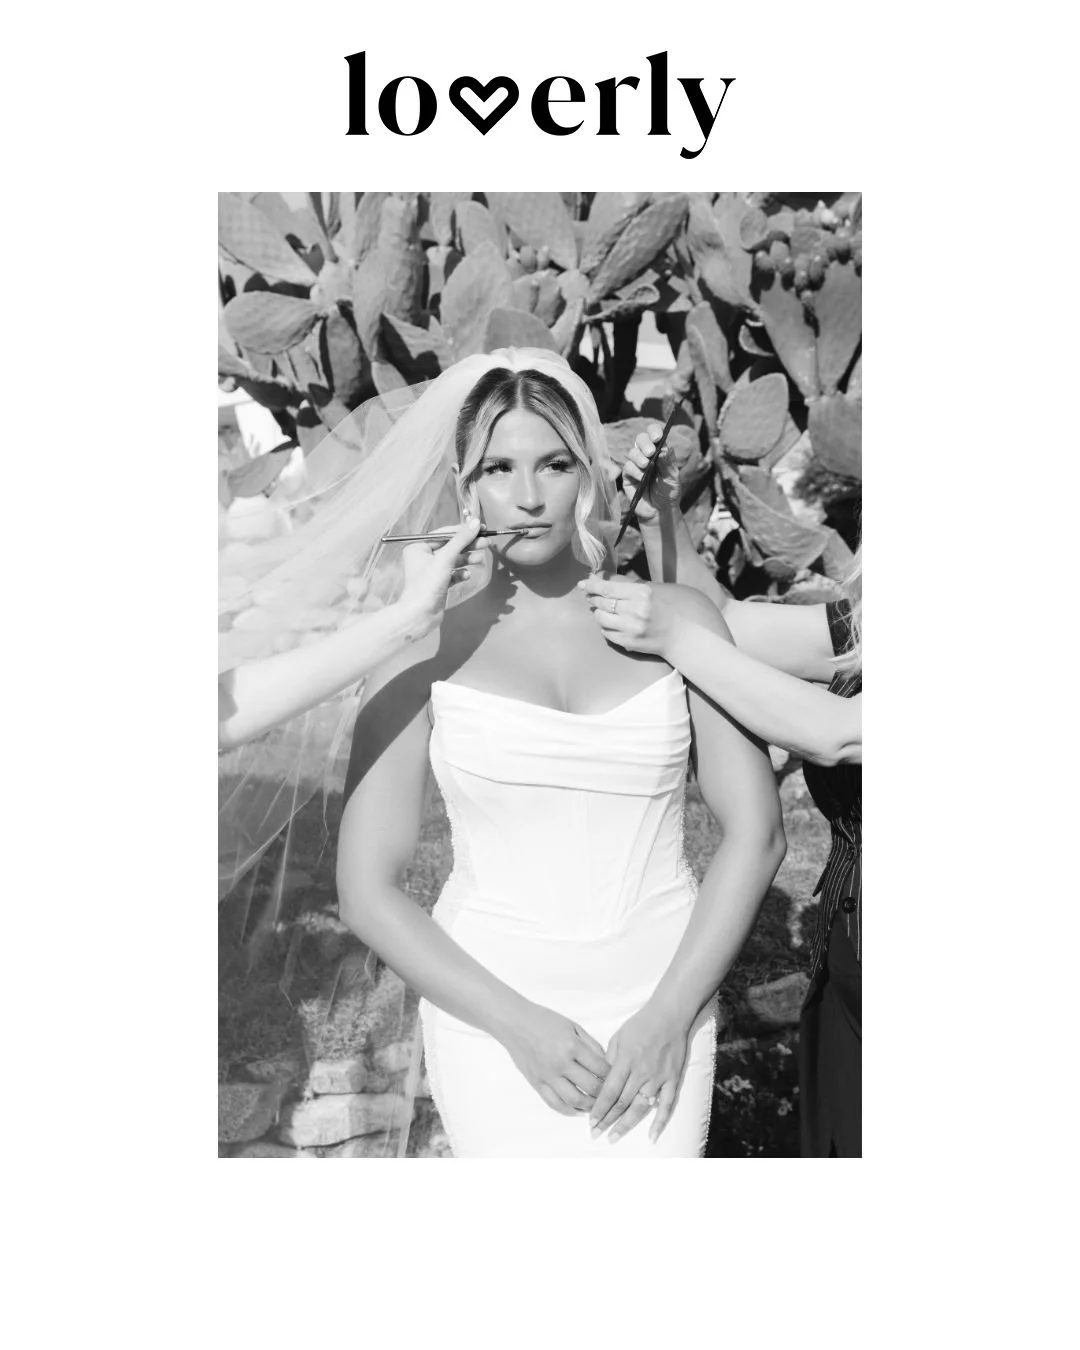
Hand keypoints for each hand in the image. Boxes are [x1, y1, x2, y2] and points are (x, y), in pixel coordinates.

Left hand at [396, 516, 485, 639]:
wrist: (420, 615)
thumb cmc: (428, 584)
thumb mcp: (445, 559)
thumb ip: (461, 540)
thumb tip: (475, 522)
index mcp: (418, 547)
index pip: (444, 534)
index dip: (462, 531)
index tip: (480, 528)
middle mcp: (423, 557)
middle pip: (450, 547)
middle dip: (468, 546)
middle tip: (486, 543)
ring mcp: (431, 571)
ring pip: (453, 560)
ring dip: (467, 559)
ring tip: (480, 559)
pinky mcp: (438, 584)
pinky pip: (453, 574)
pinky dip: (461, 573)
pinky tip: (467, 575)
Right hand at [500, 1002, 611, 1116]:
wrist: (515, 1022)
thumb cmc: (545, 1020)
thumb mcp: (572, 1026)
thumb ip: (591, 1045)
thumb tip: (607, 1064)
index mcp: (572, 1046)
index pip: (600, 1068)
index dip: (613, 1076)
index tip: (619, 1080)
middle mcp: (560, 1063)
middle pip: (590, 1088)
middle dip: (605, 1095)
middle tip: (612, 1097)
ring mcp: (547, 1076)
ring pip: (574, 1101)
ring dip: (589, 1107)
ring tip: (597, 1106)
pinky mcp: (536, 1084)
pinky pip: (555, 1104)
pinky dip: (569, 1111)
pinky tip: (578, 1111)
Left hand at [578, 575, 694, 657]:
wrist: (688, 635)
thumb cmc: (675, 606)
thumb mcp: (655, 587)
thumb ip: (628, 583)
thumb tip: (603, 576)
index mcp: (643, 592)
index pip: (607, 587)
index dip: (592, 584)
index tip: (583, 582)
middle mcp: (635, 610)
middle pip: (601, 602)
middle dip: (592, 597)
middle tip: (590, 593)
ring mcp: (631, 629)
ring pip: (600, 618)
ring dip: (598, 612)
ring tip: (600, 608)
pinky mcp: (629, 643)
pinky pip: (606, 633)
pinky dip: (605, 626)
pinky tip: (610, 621)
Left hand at [589, 1004, 690, 1145]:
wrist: (669, 1016)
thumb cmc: (640, 1025)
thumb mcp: (618, 1038)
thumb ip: (609, 1061)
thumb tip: (602, 1082)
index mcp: (625, 1061)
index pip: (609, 1091)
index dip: (599, 1109)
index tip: (590, 1122)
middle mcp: (641, 1072)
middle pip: (622, 1103)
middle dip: (607, 1120)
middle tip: (595, 1134)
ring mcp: (658, 1078)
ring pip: (640, 1107)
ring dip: (626, 1125)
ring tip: (613, 1138)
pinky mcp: (672, 1080)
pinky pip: (667, 1105)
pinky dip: (660, 1122)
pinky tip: (652, 1137)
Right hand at [621, 425, 680, 527]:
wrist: (660, 512)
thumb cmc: (668, 493)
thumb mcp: (672, 478)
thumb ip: (667, 463)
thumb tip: (662, 449)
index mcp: (660, 452)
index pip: (655, 435)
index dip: (654, 432)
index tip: (658, 438)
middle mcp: (647, 456)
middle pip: (640, 439)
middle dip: (645, 443)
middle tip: (650, 452)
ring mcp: (636, 465)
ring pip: (632, 452)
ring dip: (639, 457)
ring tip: (646, 466)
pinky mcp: (628, 476)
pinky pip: (627, 467)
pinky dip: (634, 470)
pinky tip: (641, 477)